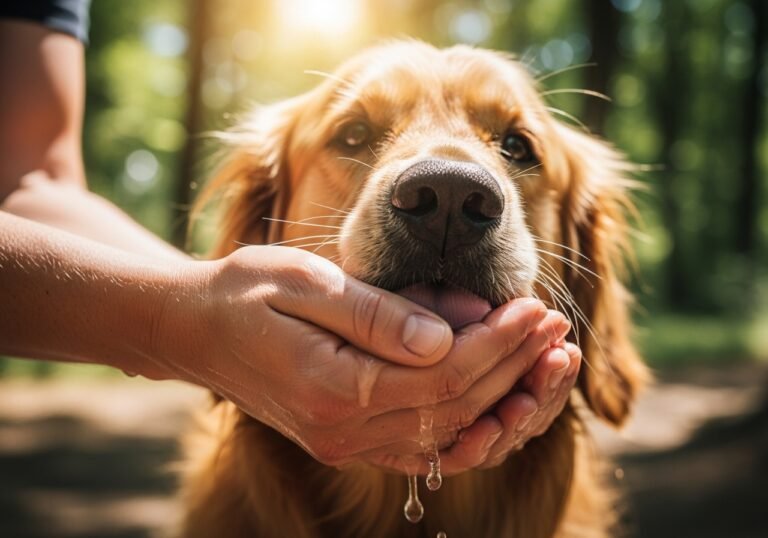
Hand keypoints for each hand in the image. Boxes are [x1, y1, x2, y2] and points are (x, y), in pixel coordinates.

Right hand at [155, 245, 559, 470]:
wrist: (196, 331)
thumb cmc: (245, 293)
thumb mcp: (303, 282)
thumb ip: (373, 314)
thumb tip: (446, 338)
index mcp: (335, 386)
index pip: (444, 374)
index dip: (500, 342)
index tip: (538, 306)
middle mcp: (346, 430)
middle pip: (458, 408)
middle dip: (516, 364)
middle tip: (557, 324)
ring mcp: (348, 443)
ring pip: (451, 436)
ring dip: (507, 401)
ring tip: (550, 363)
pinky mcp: (350, 439)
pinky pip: (427, 448)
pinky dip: (473, 428)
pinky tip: (506, 402)